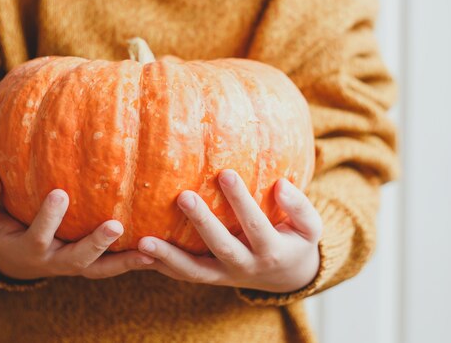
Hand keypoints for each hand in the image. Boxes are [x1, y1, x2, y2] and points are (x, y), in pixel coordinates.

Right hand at [0, 170, 153, 280]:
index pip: (39, 234)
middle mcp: (58, 261)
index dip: (49, 216)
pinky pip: (117, 267)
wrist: (20, 260)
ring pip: (103, 269)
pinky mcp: (96, 266)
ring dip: (126, 261)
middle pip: (78, 258)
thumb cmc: (6, 230)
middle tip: (115, 225)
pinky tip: (160, 251)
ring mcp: (79, 266)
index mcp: (32, 248)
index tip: (60, 192)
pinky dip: (137, 262)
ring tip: (150, 250)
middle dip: (96, 243)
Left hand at [138, 169, 322, 292]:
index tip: (227, 172)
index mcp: (272, 251)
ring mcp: (225, 275)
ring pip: (195, 271)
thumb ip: (299, 206)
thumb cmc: (297, 240)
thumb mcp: (310, 226)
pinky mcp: (211, 278)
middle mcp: (246, 266)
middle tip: (183, 196)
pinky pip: (185, 275)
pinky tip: (140, 250)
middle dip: (202, 222)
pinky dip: (162, 266)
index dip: (241, 201)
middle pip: (221, 247)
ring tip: (143, 241)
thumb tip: (282, 184)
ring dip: (169, 257)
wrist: (288, 276)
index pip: (256, 225)